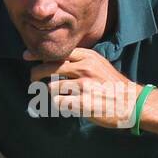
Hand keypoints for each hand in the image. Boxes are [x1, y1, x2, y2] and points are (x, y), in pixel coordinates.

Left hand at [26, 47, 142, 128]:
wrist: (130, 102)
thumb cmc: (112, 84)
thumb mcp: (99, 64)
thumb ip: (80, 60)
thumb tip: (54, 60)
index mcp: (88, 57)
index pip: (58, 52)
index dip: (39, 54)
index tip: (26, 56)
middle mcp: (84, 68)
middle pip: (49, 67)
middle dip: (36, 74)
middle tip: (33, 80)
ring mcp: (83, 85)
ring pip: (51, 87)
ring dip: (50, 93)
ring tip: (58, 96)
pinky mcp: (82, 103)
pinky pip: (58, 102)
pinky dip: (59, 105)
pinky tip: (67, 105)